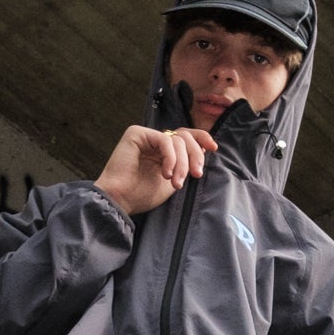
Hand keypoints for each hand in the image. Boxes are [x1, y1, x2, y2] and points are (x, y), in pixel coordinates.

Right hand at [95, 124, 214, 215]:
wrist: (120, 200)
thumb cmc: (142, 195)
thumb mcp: (173, 179)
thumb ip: (186, 164)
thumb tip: (206, 147)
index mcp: (164, 150)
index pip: (186, 137)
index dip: (202, 139)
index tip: (214, 148)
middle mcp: (155, 141)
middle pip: (185, 137)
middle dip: (195, 156)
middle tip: (196, 175)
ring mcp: (146, 136)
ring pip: (177, 139)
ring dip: (182, 163)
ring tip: (175, 183)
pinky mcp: (137, 134)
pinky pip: (164, 139)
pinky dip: (170, 157)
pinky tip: (165, 173)